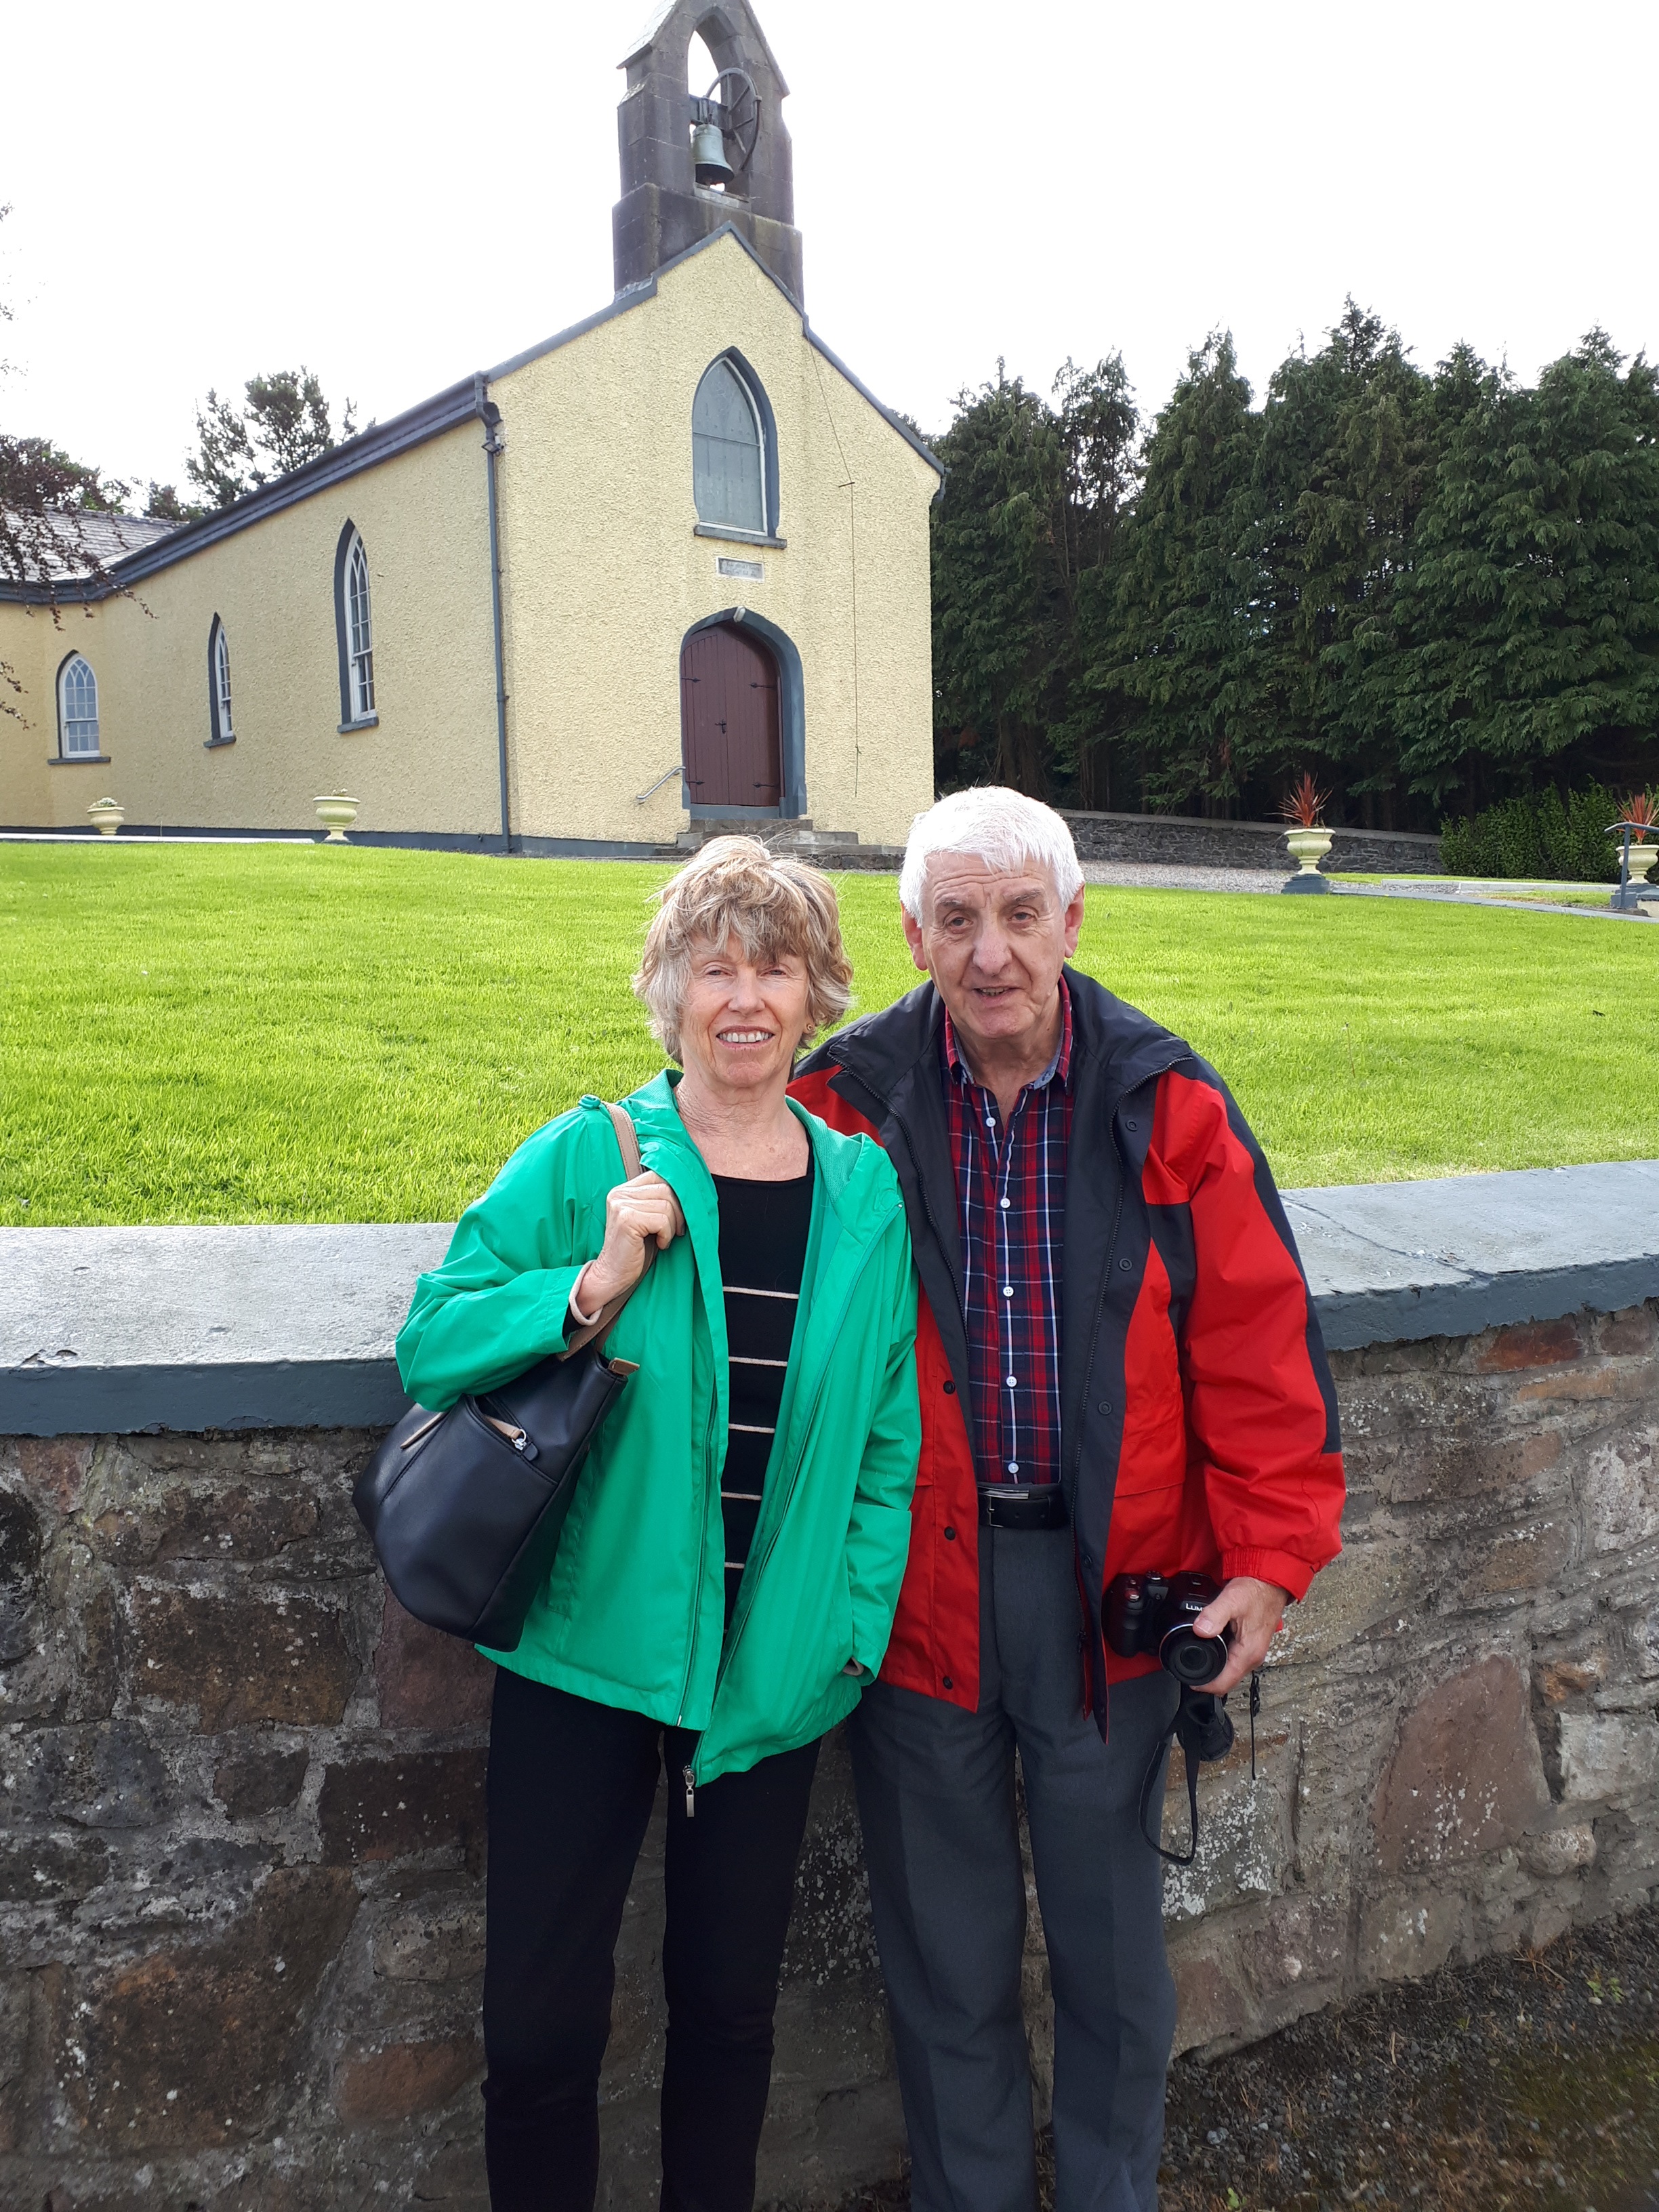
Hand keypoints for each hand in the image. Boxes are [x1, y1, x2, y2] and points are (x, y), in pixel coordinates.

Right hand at [574, 1172, 683, 1314]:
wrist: (612, 1275)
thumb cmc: (635, 1249)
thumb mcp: (647, 1219)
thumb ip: (658, 1200)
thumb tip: (689, 1189)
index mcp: (623, 1190)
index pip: (659, 1175)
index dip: (676, 1194)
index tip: (678, 1215)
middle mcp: (619, 1193)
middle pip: (667, 1189)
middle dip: (679, 1212)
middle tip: (675, 1231)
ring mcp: (621, 1205)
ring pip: (667, 1205)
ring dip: (672, 1226)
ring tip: (663, 1238)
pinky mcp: (627, 1220)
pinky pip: (662, 1220)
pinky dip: (667, 1235)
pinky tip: (659, 1244)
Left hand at [1192, 1576, 1289, 1697]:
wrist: (1270, 1583)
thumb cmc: (1256, 1592)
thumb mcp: (1231, 1600)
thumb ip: (1214, 1616)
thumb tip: (1200, 1630)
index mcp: (1248, 1653)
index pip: (1225, 1683)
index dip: (1206, 1686)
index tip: (1191, 1682)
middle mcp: (1253, 1657)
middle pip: (1227, 1680)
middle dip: (1208, 1678)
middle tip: (1190, 1668)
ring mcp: (1253, 1651)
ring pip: (1231, 1670)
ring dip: (1215, 1668)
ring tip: (1199, 1656)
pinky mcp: (1251, 1644)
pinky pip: (1234, 1659)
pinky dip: (1222, 1657)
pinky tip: (1212, 1645)